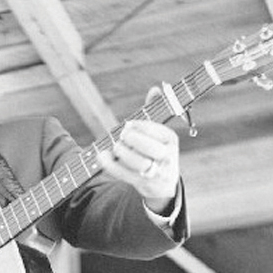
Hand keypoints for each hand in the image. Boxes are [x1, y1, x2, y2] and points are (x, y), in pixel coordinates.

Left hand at [98, 89, 180, 213]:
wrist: (162, 184)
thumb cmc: (156, 150)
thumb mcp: (159, 132)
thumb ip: (155, 110)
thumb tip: (156, 88)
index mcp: (171, 139)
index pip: (158, 131)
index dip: (141, 127)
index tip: (128, 124)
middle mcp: (167, 157)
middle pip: (150, 148)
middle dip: (134, 139)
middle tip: (122, 134)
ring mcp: (156, 172)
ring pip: (139, 163)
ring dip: (123, 153)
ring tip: (115, 146)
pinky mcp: (143, 184)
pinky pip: (125, 175)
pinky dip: (111, 165)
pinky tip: (102, 156)